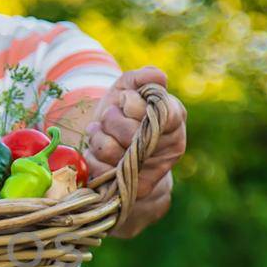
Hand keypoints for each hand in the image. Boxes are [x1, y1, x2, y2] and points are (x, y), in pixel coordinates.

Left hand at [84, 66, 186, 237]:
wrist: (112, 141)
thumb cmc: (122, 110)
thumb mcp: (130, 86)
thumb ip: (143, 77)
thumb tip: (158, 78)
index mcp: (175, 118)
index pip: (158, 111)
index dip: (133, 105)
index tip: (125, 100)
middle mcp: (171, 146)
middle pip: (130, 132)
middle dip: (111, 118)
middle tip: (111, 116)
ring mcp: (153, 170)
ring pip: (111, 151)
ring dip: (97, 136)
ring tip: (101, 132)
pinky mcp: (133, 189)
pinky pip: (102, 170)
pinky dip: (92, 156)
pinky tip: (97, 152)